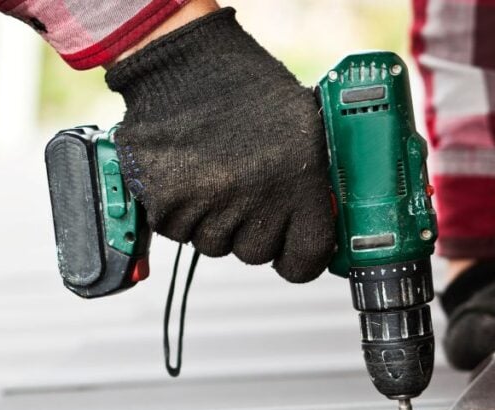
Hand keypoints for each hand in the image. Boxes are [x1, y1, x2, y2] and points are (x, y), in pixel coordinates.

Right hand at [105, 8, 334, 282]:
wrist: (185, 63)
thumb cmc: (247, 90)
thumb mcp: (305, 129)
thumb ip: (316, 183)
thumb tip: (326, 222)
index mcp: (299, 182)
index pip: (306, 259)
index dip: (299, 259)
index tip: (292, 250)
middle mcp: (256, 200)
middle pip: (255, 254)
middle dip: (251, 231)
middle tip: (244, 191)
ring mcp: (209, 206)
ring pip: (213, 245)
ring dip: (213, 220)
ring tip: (213, 173)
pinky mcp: (168, 206)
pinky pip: (177, 231)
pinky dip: (179, 211)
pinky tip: (187, 173)